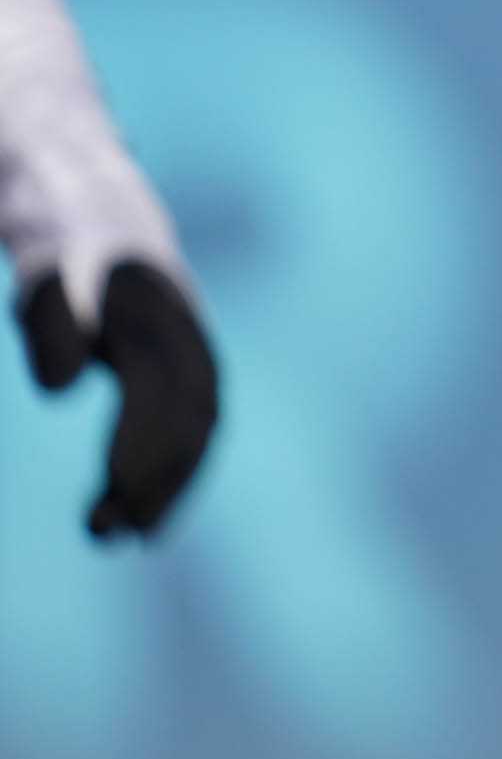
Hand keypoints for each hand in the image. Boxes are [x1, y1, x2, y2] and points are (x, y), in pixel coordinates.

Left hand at [18, 262, 217, 541]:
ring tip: (130, 535)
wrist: (105, 223)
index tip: (108, 491)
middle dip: (159, 477)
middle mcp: (187, 335)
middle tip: (111, 534)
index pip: (160, 388)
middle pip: (191, 416)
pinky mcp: (190, 372)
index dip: (139, 441)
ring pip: (199, 428)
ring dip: (171, 482)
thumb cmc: (64, 260)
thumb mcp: (44, 283)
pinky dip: (177, 471)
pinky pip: (195, 428)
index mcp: (157, 311)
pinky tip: (144, 508)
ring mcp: (195, 352)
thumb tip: (59, 392)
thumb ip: (49, 328)